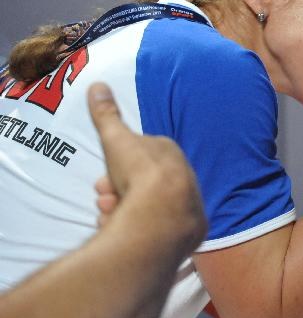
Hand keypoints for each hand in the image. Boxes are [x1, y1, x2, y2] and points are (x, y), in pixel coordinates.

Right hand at [88, 82, 205, 250]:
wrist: (162, 217)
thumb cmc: (140, 174)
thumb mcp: (118, 140)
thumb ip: (107, 114)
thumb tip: (97, 84)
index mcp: (172, 156)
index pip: (143, 159)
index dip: (119, 168)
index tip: (102, 178)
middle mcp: (185, 179)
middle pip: (143, 184)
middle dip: (118, 191)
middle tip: (104, 197)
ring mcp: (188, 207)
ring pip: (148, 207)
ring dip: (122, 210)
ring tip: (108, 213)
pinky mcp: (189, 233)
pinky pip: (158, 230)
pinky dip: (135, 230)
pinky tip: (120, 231)